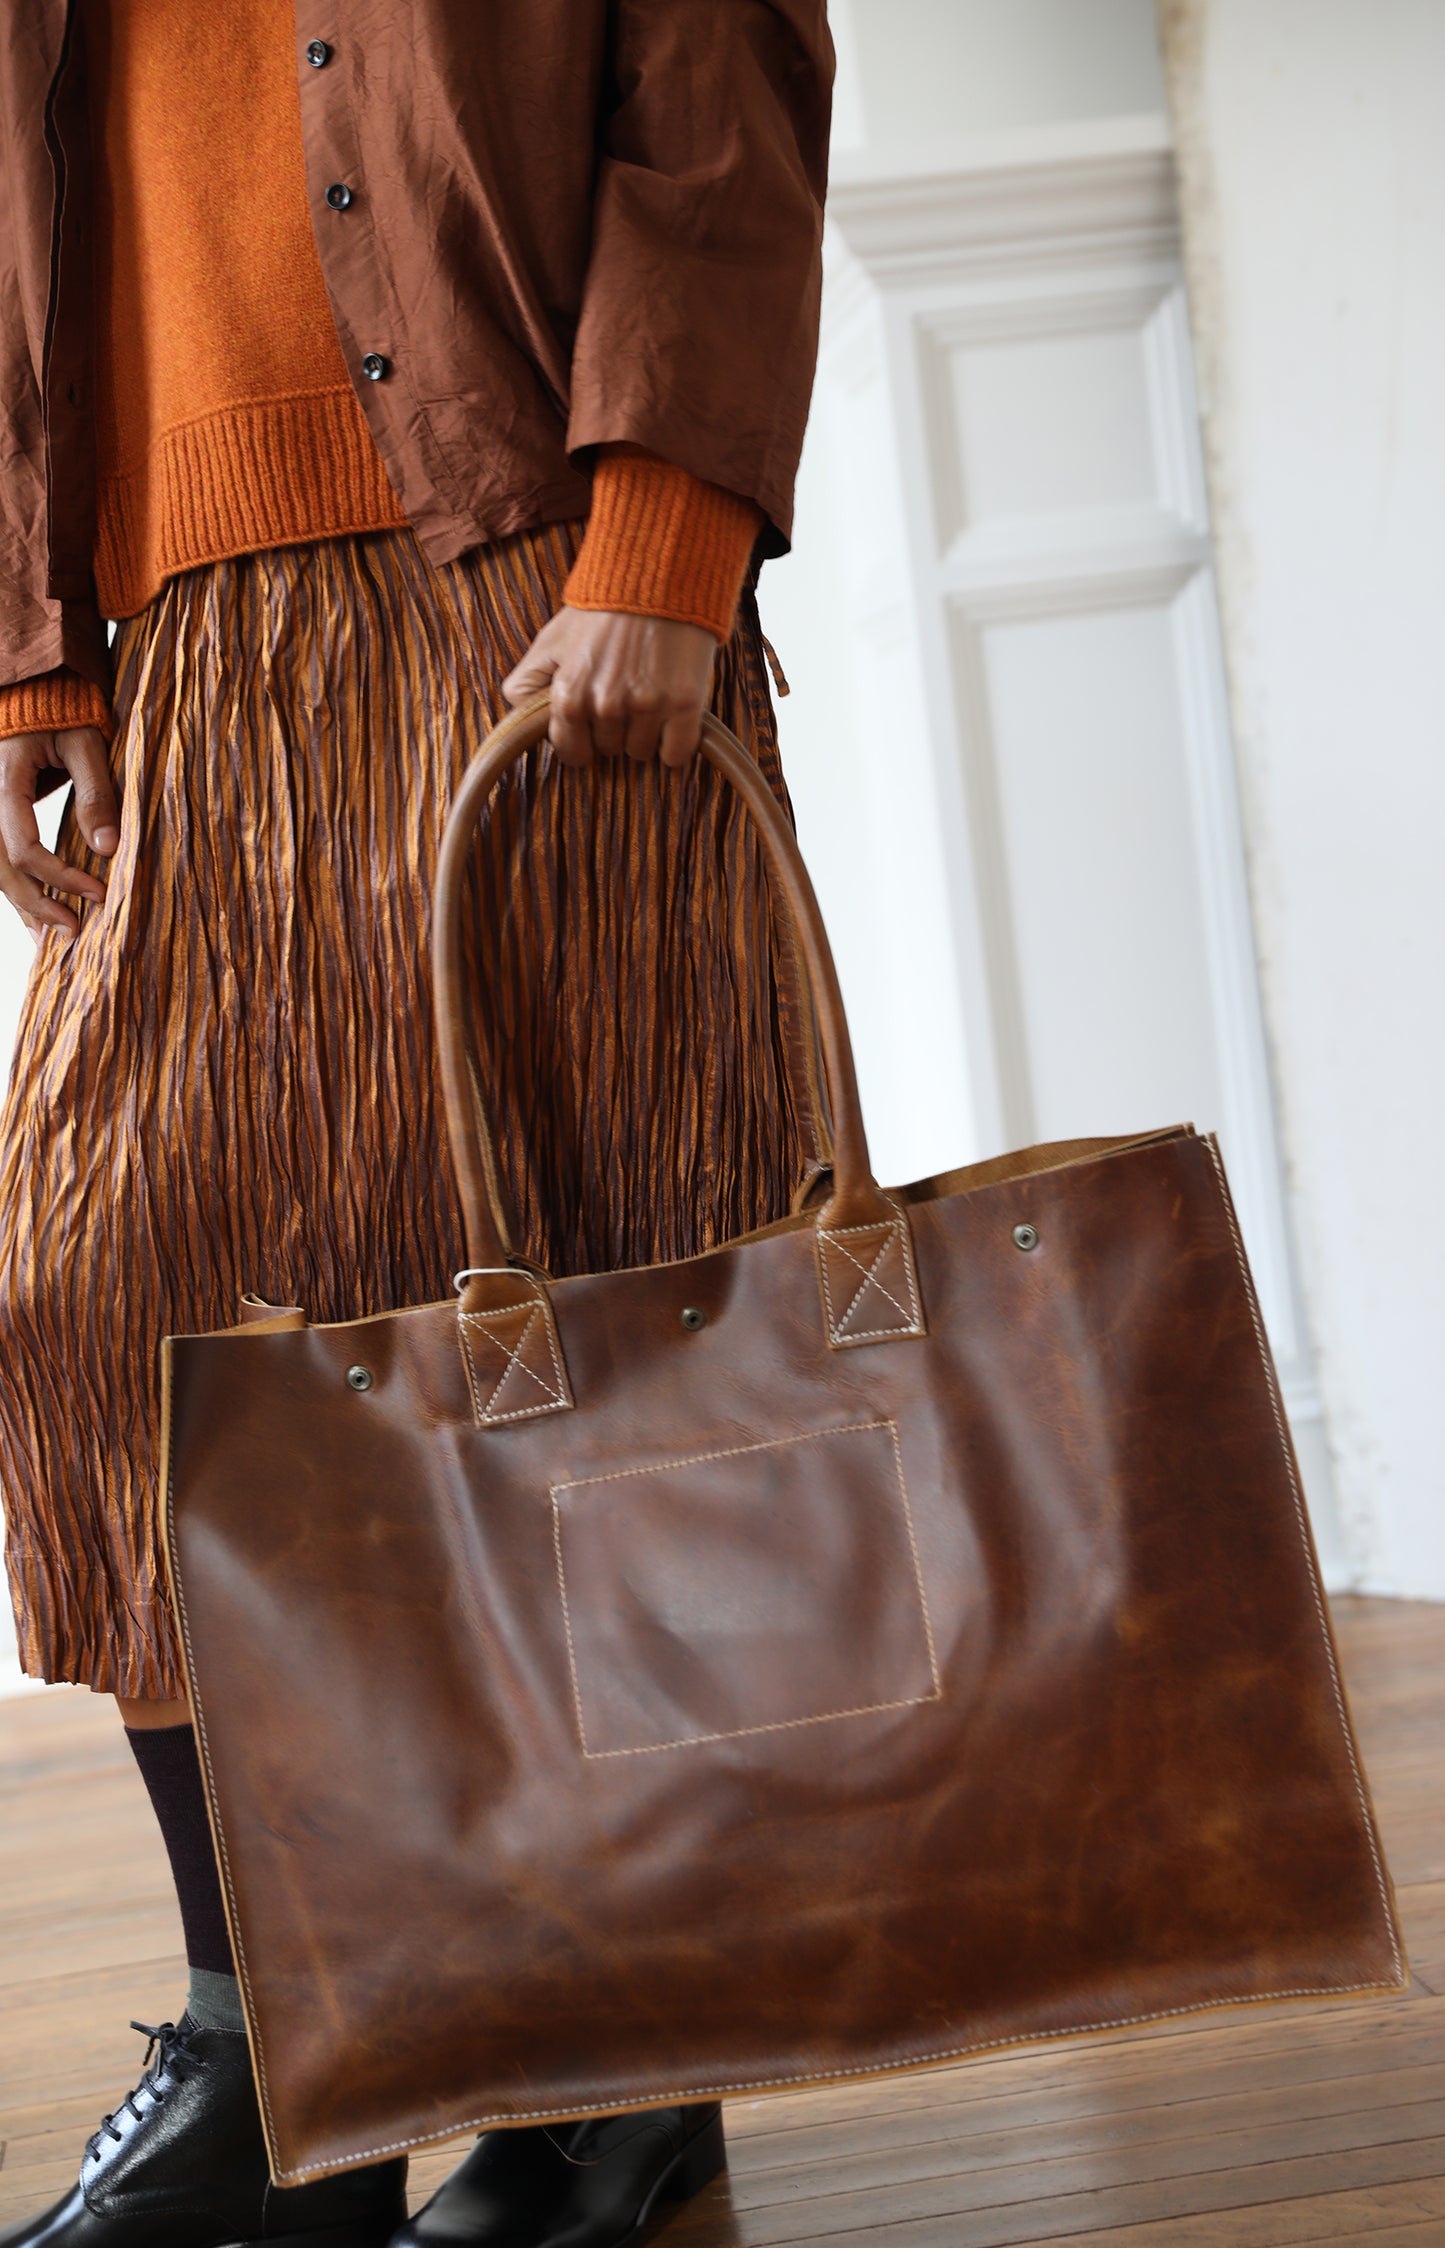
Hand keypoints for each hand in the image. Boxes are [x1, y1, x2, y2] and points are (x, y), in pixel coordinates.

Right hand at [0, 726, 118, 939]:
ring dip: (25, 906)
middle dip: (38, 902)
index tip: (98, 892)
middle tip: (76, 929)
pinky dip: (20, 891)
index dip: (59, 876)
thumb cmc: (64, 711)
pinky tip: (37, 918)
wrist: (36, 691)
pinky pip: (2, 861)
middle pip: (1, 868)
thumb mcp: (86, 743)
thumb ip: (96, 793)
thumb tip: (107, 849)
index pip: (22, 845)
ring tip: (53, 939)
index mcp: (4, 780)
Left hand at [501, 606, 715, 767]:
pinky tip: (672, 716)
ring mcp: (647, 706)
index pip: (571, 752)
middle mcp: (606, 705)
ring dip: (644, 734)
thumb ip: (526, 682)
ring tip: (648, 696)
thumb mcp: (550, 640)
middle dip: (613, 731)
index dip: (582, 741)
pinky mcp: (684, 704)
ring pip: (641, 753)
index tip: (592, 726)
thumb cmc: (602, 610)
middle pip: (609, 751)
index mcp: (570, 695)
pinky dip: (675, 743)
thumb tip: (519, 714)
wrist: (658, 578)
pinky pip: (676, 754)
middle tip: (623, 695)